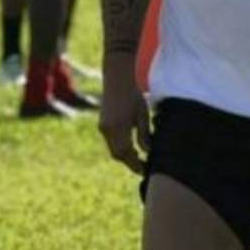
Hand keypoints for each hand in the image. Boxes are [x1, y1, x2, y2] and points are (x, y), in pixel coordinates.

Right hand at [98, 55, 150, 174]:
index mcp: (119, 127)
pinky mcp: (102, 124)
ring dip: (124, 155)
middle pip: (117, 154)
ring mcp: (103, 127)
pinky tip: (130, 146)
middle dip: (129, 162)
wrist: (117, 80)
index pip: (126, 153)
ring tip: (138, 158)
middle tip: (142, 167)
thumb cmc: (133, 95)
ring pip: (113, 149)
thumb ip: (144, 134)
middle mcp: (108, 129)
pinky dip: (119, 147)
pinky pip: (110, 142)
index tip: (144, 170)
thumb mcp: (142, 114)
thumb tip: (147, 152)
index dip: (134, 163)